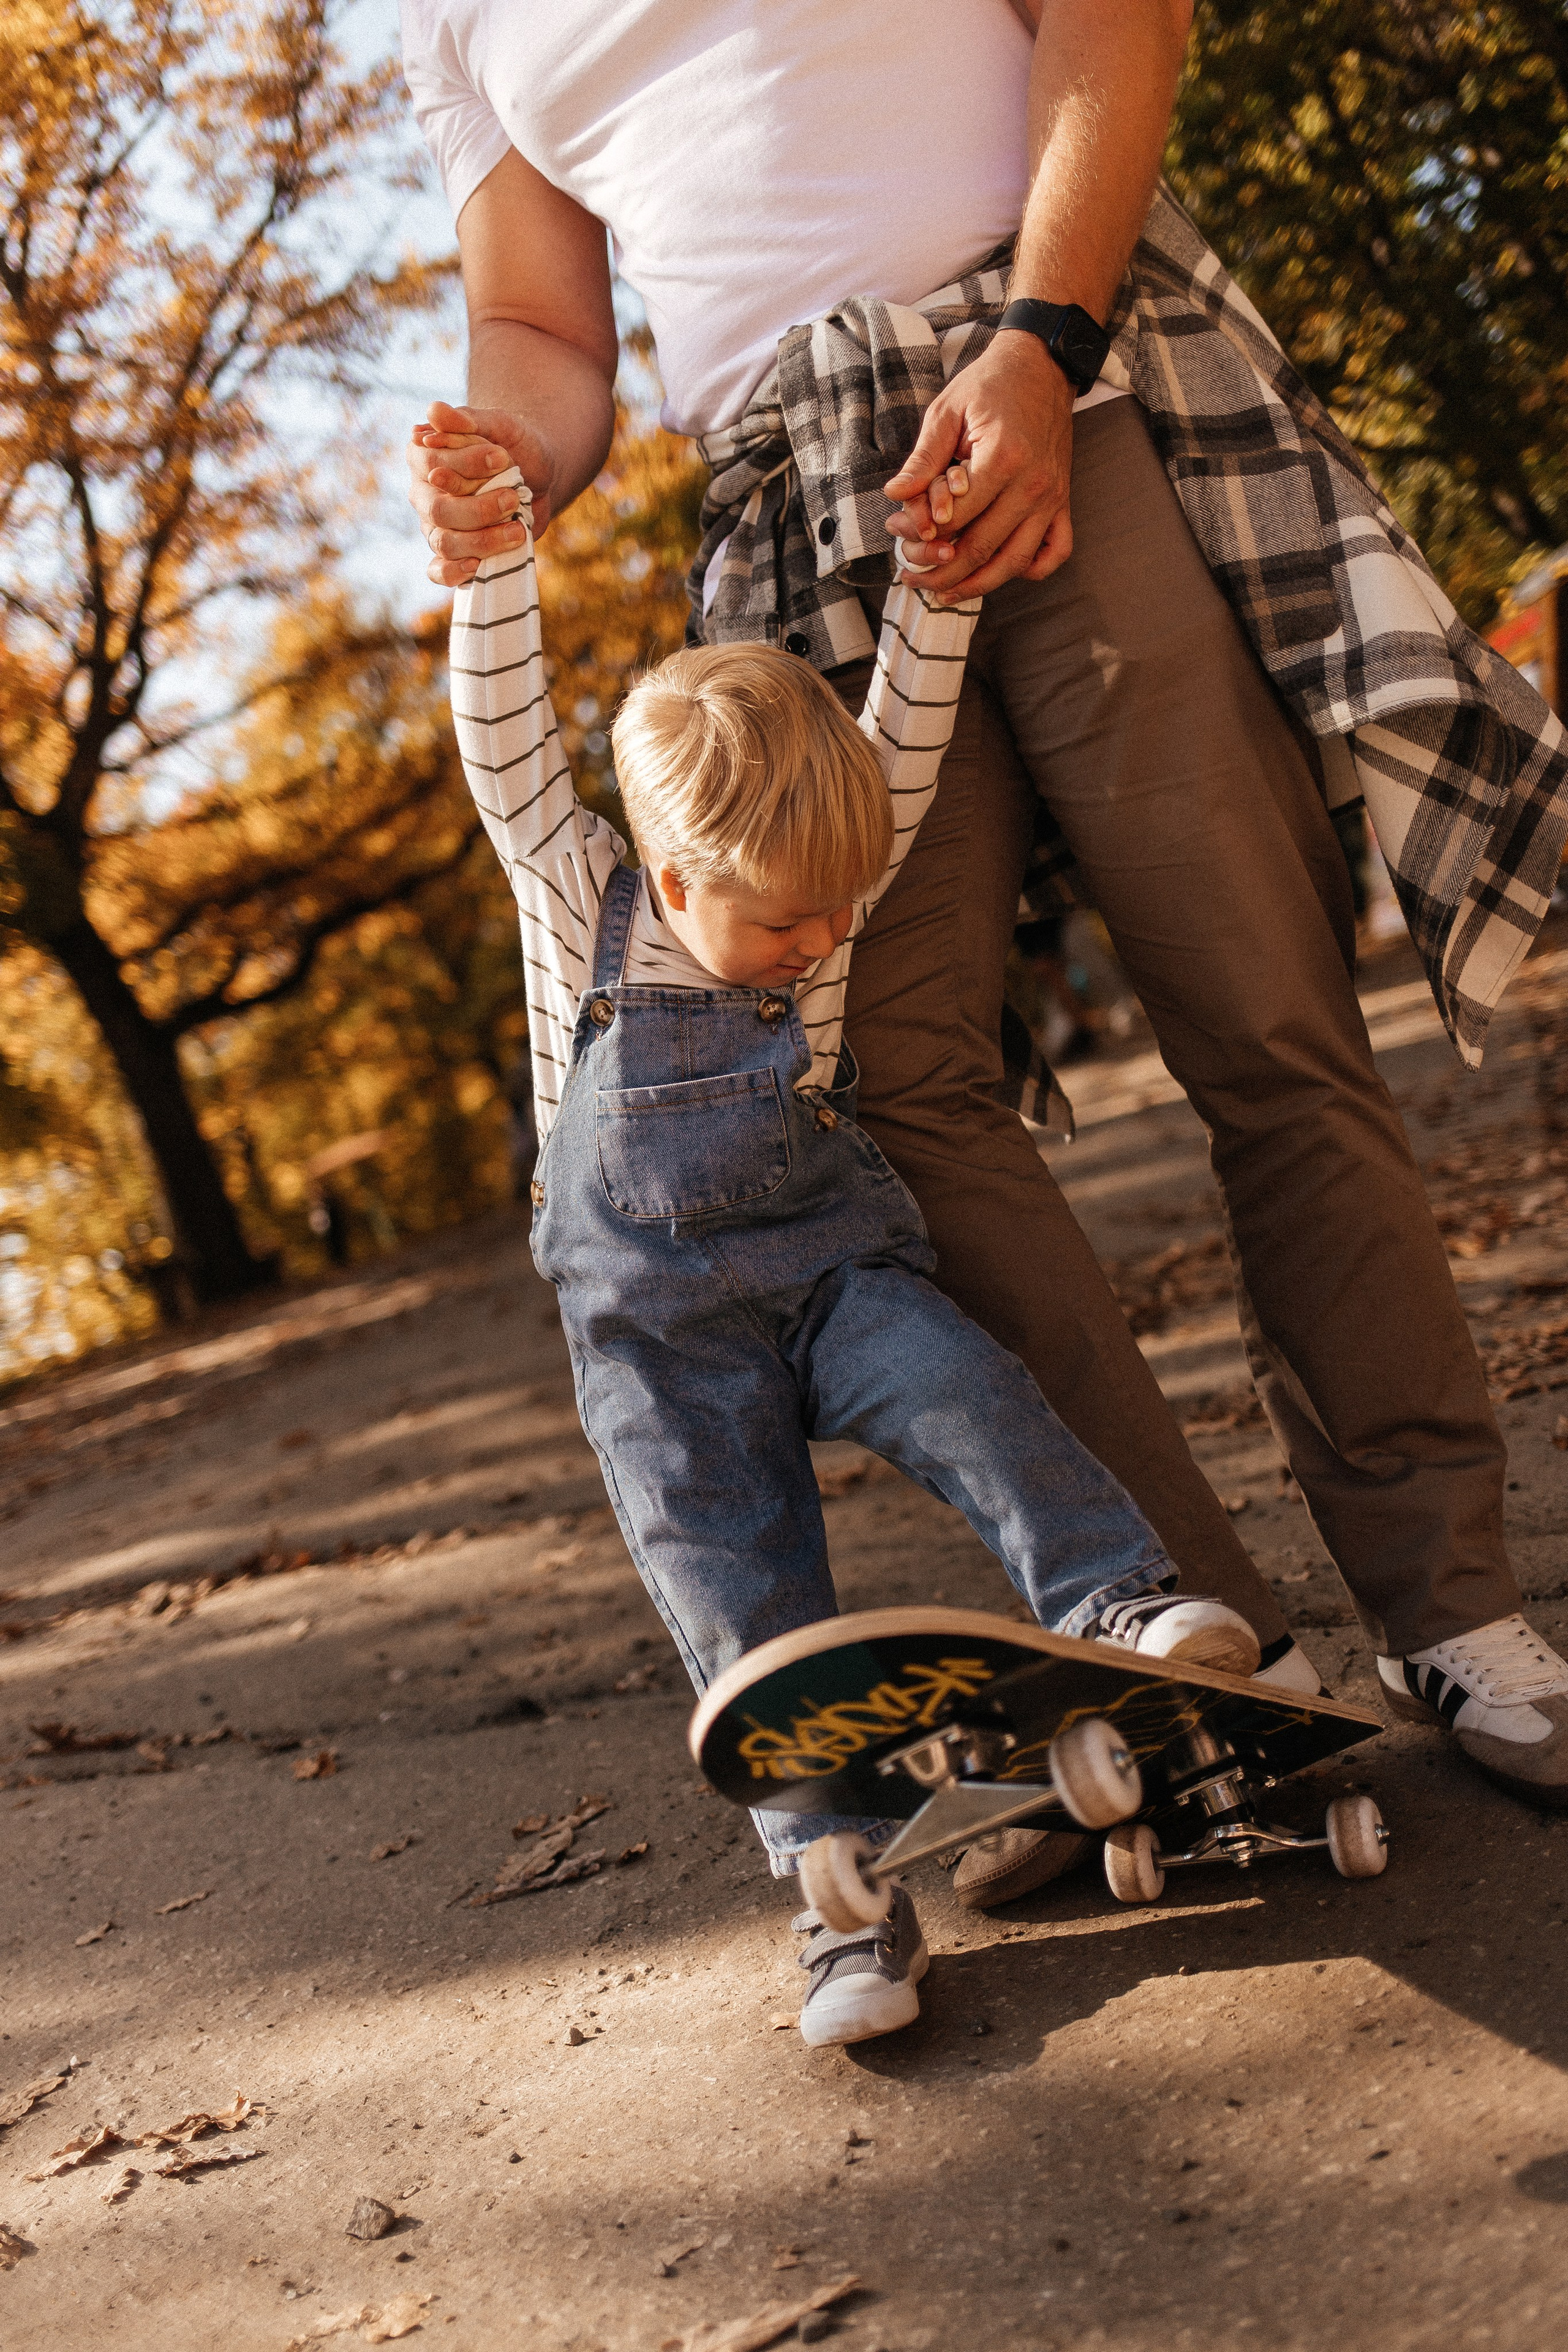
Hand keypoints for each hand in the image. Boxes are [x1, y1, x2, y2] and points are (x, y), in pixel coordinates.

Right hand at [407, 400, 554, 586]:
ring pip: (445, 542)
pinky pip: (438, 571)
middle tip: (513, 498)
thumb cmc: (515, 444)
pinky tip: (476, 566)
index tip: (501, 457)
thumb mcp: (500, 424)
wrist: (539, 474)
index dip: (465, 464)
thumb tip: (434, 410)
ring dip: (482, 541)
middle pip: (438, 510)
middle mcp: (424, 494)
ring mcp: (435, 526)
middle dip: (479, 509)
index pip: (432, 465)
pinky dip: (453, 572)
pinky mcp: (453, 553)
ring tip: (517, 530)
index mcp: (425, 458)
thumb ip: (468, 419)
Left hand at [882, 333, 1075, 598]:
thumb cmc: (991, 384)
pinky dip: (1030, 570)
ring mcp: (1052, 497)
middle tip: (910, 574)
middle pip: (981, 549)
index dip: (921, 533)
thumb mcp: (947, 411)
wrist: (1042, 365)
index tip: (898, 531)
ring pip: (1014, 563)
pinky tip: (1000, 570)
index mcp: (1003, 458)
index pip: (956, 517)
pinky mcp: (1063, 501)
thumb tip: (894, 495)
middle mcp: (1033, 484)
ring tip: (943, 592)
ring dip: (975, 586)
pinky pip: (1055, 552)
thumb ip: (923, 459)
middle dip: (940, 569)